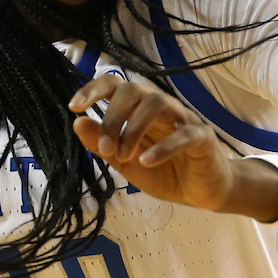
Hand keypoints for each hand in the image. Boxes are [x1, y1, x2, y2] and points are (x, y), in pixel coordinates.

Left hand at [68, 75, 277, 221]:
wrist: (203, 192)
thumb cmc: (165, 172)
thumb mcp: (124, 163)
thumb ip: (102, 144)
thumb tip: (77, 122)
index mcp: (139, 110)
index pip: (116, 84)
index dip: (94, 90)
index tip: (74, 107)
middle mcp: (161, 107)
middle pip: (134, 90)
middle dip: (113, 117)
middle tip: (105, 147)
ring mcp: (183, 119)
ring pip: (157, 103)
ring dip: (134, 129)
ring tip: (123, 156)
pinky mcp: (202, 138)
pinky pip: (183, 134)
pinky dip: (162, 147)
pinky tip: (146, 161)